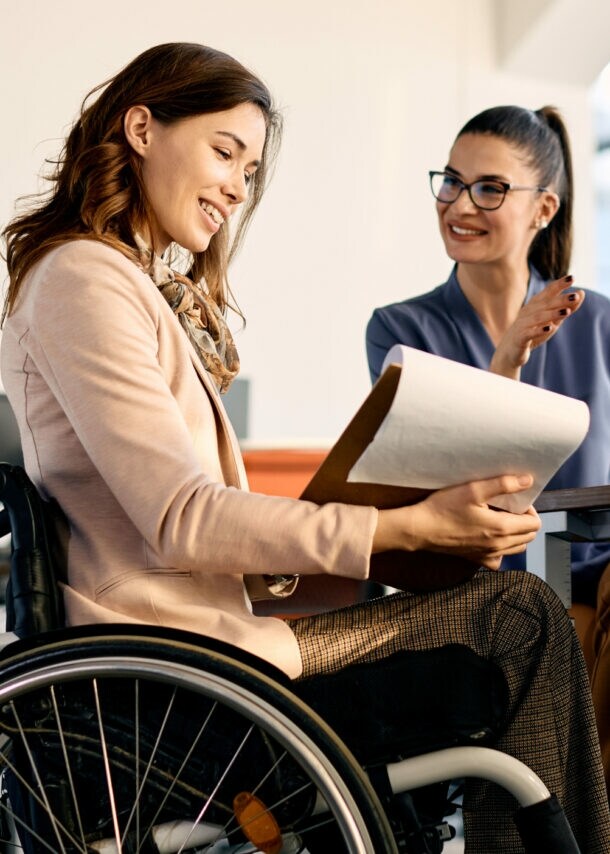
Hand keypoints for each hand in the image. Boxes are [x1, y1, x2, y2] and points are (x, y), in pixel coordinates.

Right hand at [373, 474, 540, 569]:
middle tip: (509, 508)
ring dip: (516, 534)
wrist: (420, 529)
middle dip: (525, 521)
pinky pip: (499, 559)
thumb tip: (528, 481)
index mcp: (501, 528)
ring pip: (517, 548)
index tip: (517, 500)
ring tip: (501, 519)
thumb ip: (503, 484)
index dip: (530, 509)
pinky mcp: (476, 559)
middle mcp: (498, 546)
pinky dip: (501, 549)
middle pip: (529, 537)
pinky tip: (490, 537)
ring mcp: (487, 555)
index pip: (534, 524)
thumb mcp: (473, 489)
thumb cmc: (443, 508)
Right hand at [489, 275, 584, 379]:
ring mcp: (522, 325)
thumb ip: (566, 307)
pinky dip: (539, 330)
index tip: (572, 278)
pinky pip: (529, 333)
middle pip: (545, 304)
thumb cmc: (533, 332)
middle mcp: (528, 312)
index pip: (548, 292)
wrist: (509, 350)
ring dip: (552, 314)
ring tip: (566, 311)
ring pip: (538, 317)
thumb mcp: (553, 320)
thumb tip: (581, 293)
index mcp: (535, 305)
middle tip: (575, 296)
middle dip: (560, 299)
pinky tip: (549, 328)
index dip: (559, 284)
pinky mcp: (519, 338)